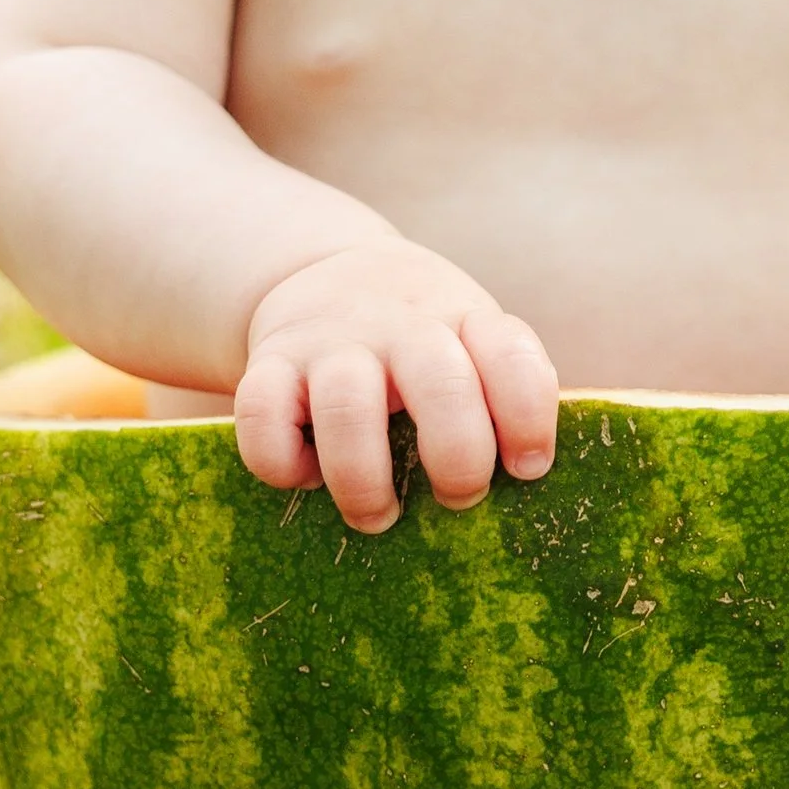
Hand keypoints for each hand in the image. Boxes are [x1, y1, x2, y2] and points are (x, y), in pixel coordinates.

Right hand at [235, 241, 558, 529]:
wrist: (328, 273)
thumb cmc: (421, 338)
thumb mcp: (470, 339)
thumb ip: (501, 392)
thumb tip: (523, 477)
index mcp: (464, 320)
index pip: (511, 356)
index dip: (528, 420)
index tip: (527, 468)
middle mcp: (400, 325)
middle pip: (441, 384)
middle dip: (458, 459)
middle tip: (458, 498)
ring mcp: (331, 342)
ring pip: (347, 405)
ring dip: (365, 481)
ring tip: (380, 515)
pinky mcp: (269, 362)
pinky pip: (261, 416)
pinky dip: (282, 463)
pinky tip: (306, 475)